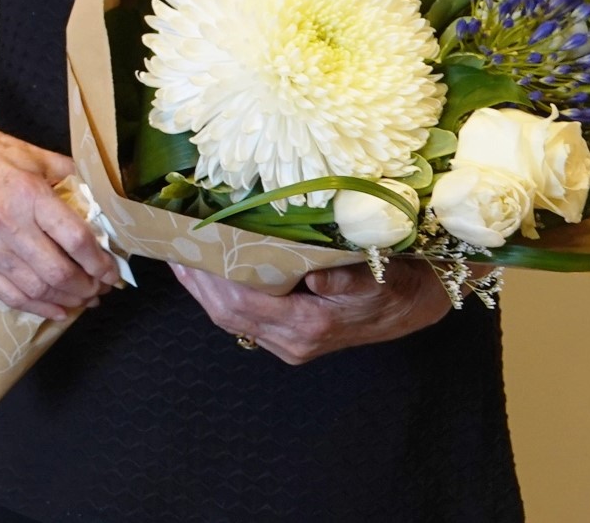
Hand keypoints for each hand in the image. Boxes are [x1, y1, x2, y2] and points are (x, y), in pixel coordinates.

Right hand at [0, 93, 120, 319]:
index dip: (99, 262)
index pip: (74, 238)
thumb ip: (74, 180)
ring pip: (34, 288)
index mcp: (30, 194)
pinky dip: (36, 307)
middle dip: (86, 286)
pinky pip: (7, 294)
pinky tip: (56, 309)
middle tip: (102, 289)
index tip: (113, 272)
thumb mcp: (42, 158)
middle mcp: (7, 223)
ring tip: (84, 299)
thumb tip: (103, 206)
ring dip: (65, 299)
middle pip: (56, 270)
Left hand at [170, 255, 451, 364]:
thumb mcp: (378, 273)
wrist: (417, 304)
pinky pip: (246, 317)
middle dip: (197, 283)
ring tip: (182, 255)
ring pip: (232, 319)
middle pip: (228, 316)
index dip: (209, 279)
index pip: (242, 305)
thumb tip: (315, 275)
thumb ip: (346, 278)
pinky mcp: (291, 335)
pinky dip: (222, 294)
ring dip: (204, 290)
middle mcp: (292, 340)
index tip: (187, 247)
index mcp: (308, 325)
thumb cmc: (396, 282)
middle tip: (172, 246)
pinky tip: (212, 272)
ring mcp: (290, 342)